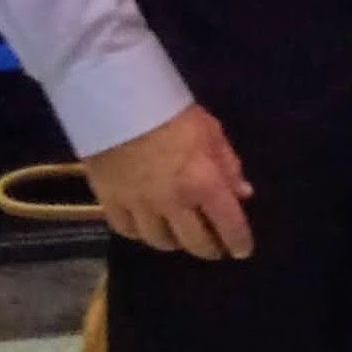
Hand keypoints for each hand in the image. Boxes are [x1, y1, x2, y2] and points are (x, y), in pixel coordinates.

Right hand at [84, 104, 253, 260]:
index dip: (239, 243)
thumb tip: (243, 193)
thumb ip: (228, 166)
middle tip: (214, 247)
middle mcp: (173, 203)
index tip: (242, 250)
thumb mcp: (212, 132)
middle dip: (209, 248)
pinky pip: (127, 230)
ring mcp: (139, 205)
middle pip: (194, 242)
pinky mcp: (109, 201)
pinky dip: (140, 233)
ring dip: (175, 242)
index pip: (229, 226)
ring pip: (160, 241)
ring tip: (181, 236)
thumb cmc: (172, 113)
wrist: (116, 102)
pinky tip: (148, 227)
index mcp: (204, 184)